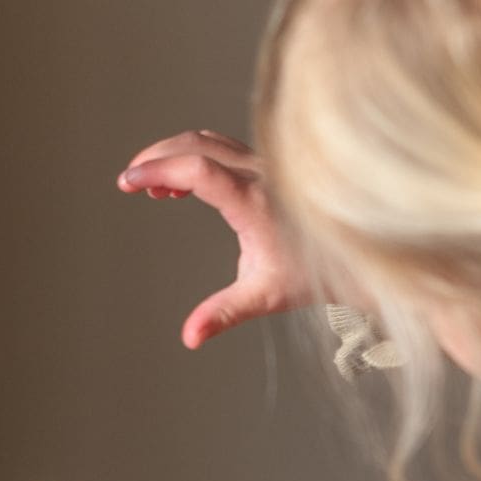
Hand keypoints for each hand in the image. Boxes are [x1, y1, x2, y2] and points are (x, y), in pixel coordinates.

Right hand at [118, 130, 311, 347]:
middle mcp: (261, 177)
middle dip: (157, 157)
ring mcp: (265, 167)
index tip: (129, 181)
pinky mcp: (267, 167)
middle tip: (130, 180)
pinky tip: (180, 188)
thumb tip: (190, 338)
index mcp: (255, 203)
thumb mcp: (264, 297)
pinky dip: (195, 158)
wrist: (352, 259)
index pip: (198, 169)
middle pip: (196, 145)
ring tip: (153, 189)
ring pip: (210, 142)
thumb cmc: (310, 276)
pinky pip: (223, 149)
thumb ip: (223, 314)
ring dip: (175, 156)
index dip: (159, 169)